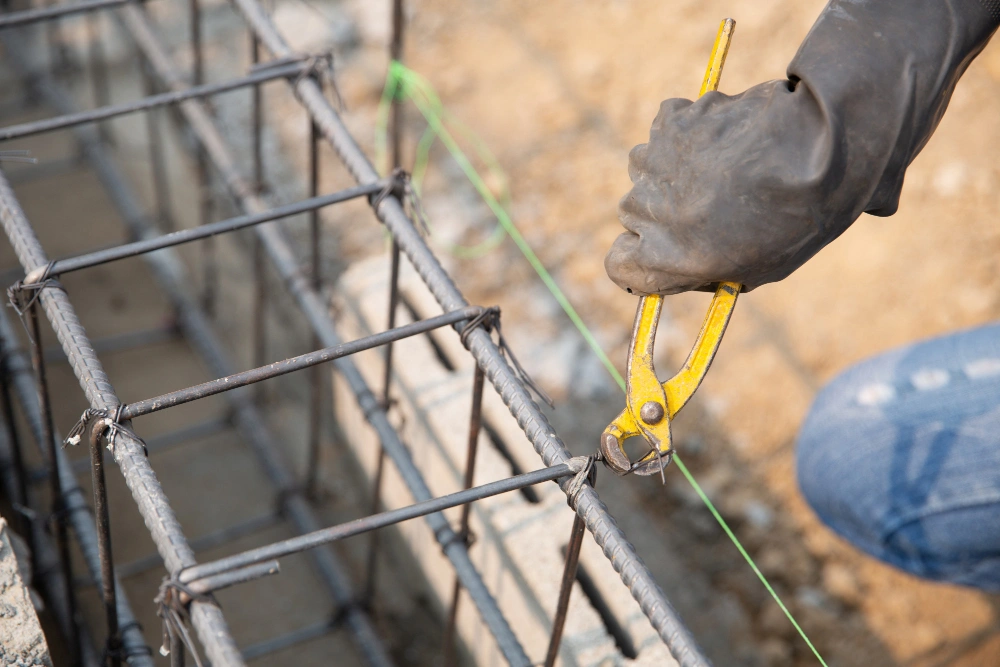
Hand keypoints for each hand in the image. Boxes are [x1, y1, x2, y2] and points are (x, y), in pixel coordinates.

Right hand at [606, 0, 998, 295]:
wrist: (821, 148)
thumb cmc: (798, 219)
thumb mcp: (757, 270)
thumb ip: (710, 271)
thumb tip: (697, 271)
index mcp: (662, 258)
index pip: (618, 266)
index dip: (640, 259)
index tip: (661, 253)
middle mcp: (645, 212)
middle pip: (634, 214)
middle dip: (663, 211)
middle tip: (711, 205)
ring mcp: (654, 162)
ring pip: (648, 169)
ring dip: (674, 169)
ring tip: (726, 167)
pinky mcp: (670, 121)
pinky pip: (668, 128)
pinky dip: (690, 131)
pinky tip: (729, 135)